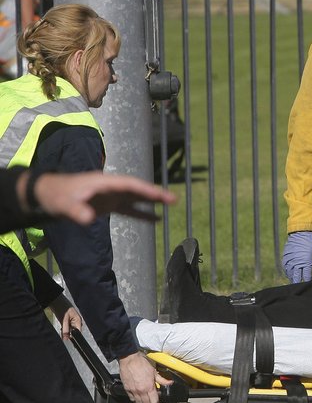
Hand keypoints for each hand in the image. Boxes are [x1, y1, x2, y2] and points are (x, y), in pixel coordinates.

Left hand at [27, 171, 175, 224]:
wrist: (46, 195)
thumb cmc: (56, 196)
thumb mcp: (64, 204)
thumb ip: (77, 211)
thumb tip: (89, 219)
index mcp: (103, 183)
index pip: (128, 184)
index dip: (144, 189)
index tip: (158, 194)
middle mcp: (110, 188)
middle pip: (136, 189)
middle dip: (154, 193)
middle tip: (174, 199)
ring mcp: (110, 196)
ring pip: (135, 198)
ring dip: (152, 201)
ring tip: (170, 204)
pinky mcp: (108, 205)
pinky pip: (129, 209)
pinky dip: (141, 214)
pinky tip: (155, 219)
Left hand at [58, 306, 82, 340]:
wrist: (57, 301)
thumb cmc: (62, 308)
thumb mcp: (64, 319)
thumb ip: (65, 329)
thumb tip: (66, 339)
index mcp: (78, 320)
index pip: (78, 332)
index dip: (73, 337)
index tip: (67, 339)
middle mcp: (76, 322)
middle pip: (74, 332)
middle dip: (68, 334)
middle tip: (63, 332)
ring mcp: (72, 322)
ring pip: (69, 331)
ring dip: (65, 331)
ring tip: (61, 327)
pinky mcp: (67, 321)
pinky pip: (66, 328)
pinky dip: (63, 329)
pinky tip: (61, 327)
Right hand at [118, 353, 172, 402]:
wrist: (129, 360)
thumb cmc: (142, 363)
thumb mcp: (154, 371)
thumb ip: (162, 379)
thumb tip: (170, 382)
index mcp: (149, 387)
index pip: (154, 401)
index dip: (156, 400)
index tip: (157, 396)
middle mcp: (141, 391)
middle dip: (150, 401)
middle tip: (151, 395)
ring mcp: (133, 391)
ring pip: (138, 402)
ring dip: (142, 400)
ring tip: (144, 394)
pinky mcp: (126, 389)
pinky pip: (131, 398)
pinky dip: (134, 398)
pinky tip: (137, 392)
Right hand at [282, 231, 311, 282]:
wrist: (300, 230)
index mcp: (306, 262)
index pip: (306, 276)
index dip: (308, 281)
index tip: (310, 284)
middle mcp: (296, 262)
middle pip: (296, 277)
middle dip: (299, 283)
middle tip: (301, 286)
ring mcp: (290, 260)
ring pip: (289, 274)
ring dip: (292, 278)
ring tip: (296, 282)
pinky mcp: (285, 256)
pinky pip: (285, 267)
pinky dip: (287, 272)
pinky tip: (290, 274)